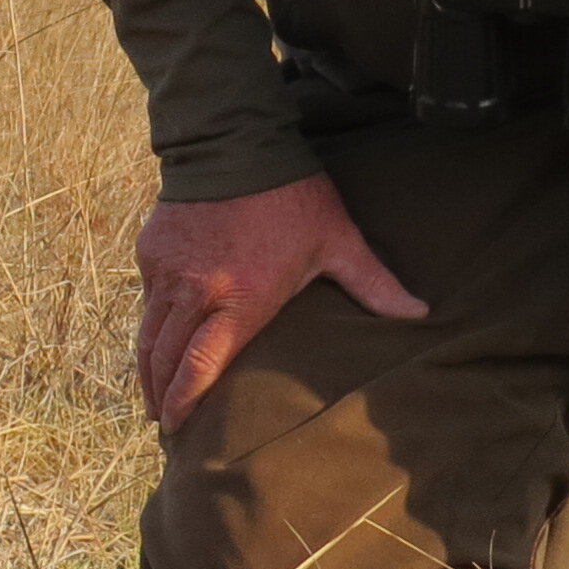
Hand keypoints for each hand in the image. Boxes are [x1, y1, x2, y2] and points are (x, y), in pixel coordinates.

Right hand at [134, 174, 429, 429]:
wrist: (234, 140)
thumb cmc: (291, 195)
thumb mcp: (336, 240)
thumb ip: (374, 283)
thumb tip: (421, 313)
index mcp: (240, 298)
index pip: (200, 365)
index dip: (186, 402)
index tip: (180, 427)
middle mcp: (196, 290)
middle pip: (165, 358)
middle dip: (162, 397)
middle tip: (166, 426)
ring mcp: (167, 271)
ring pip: (148, 333)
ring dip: (147, 370)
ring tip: (153, 399)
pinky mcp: (150, 251)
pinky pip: (147, 299)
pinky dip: (149, 327)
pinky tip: (156, 344)